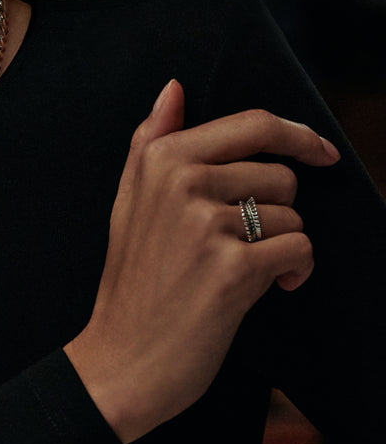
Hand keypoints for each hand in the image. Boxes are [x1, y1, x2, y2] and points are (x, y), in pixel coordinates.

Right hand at [64, 79, 339, 443]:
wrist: (122, 356)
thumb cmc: (131, 277)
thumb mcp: (128, 198)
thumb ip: (150, 137)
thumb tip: (173, 88)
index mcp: (161, 157)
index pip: (251, 124)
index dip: (297, 135)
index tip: (320, 153)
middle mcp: (183, 181)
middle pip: (279, 174)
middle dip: (277, 210)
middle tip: (244, 241)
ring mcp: (206, 223)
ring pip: (292, 214)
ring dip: (282, 245)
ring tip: (247, 268)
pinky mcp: (233, 267)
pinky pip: (299, 249)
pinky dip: (294, 272)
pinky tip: (269, 287)